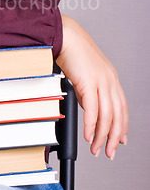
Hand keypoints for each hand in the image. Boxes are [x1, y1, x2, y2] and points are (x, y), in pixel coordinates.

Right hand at [56, 14, 127, 159]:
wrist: (66, 37)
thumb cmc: (73, 52)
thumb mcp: (85, 75)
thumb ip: (88, 93)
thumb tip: (88, 109)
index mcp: (111, 79)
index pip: (122, 108)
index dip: (122, 126)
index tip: (119, 140)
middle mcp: (110, 81)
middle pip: (117, 115)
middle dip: (114, 137)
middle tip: (109, 152)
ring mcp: (101, 81)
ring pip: (107, 115)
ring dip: (101, 135)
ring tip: (96, 148)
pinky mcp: (89, 82)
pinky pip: (92, 109)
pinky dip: (91, 125)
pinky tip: (88, 135)